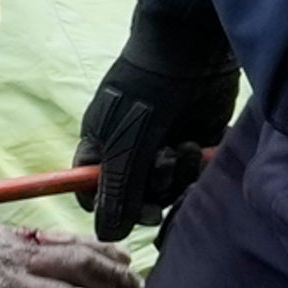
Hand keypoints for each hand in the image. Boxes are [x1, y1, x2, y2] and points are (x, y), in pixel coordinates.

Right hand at [75, 0, 240, 242]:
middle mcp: (129, 153)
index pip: (92, 192)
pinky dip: (193, 169)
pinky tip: (195, 146)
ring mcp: (161, 149)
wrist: (189, 52)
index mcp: (100, 148)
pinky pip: (191, 177)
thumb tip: (107, 235)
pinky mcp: (192, 146)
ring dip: (174, 176)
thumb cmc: (144, 93)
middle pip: (134, 199)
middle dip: (149, 192)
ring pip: (166, 190)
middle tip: (160, 172)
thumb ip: (117, 192)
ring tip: (180, 147)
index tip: (123, 209)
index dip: (105, 206)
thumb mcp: (124, 146)